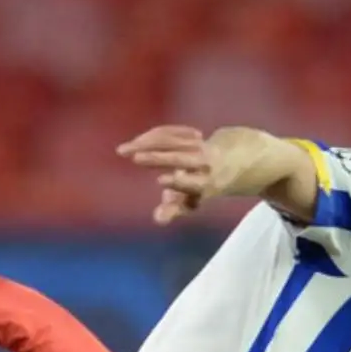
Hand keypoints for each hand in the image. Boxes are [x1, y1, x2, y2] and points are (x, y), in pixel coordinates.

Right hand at [117, 125, 233, 224]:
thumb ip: (173, 211)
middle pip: (181, 158)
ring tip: (123, 150)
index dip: (180, 182)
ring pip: (171, 141)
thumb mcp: (190, 203)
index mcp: (207, 184)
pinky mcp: (191, 134)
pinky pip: (169, 132)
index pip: (195, 184)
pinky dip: (150, 136)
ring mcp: (199, 145)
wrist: (227, 162)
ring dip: (146, 143)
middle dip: (158, 158)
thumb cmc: (200, 189)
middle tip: (135, 158)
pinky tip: (135, 142)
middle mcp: (204, 163)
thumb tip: (158, 219)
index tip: (160, 181)